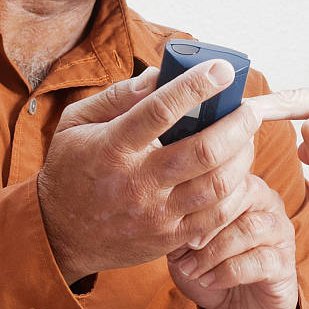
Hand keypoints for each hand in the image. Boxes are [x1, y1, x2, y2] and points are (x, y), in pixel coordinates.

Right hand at [37, 60, 261, 281]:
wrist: (59, 235)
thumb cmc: (70, 170)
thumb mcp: (76, 123)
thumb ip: (116, 96)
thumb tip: (158, 75)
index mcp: (112, 147)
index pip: (160, 110)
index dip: (196, 87)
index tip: (221, 69)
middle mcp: (136, 182)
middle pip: (202, 152)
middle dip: (236, 125)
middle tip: (249, 108)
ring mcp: (156, 215)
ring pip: (216, 185)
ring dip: (242, 156)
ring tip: (247, 137)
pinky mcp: (169, 239)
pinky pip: (216, 216)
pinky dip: (235, 191)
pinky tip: (238, 172)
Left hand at [166, 174, 298, 308]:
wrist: (236, 307)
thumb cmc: (209, 266)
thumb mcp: (186, 244)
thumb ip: (178, 225)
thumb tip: (165, 215)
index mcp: (243, 187)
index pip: (223, 178)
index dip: (197, 201)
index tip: (173, 224)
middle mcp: (267, 202)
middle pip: (241, 196)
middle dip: (207, 225)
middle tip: (185, 247)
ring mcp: (280, 231)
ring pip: (249, 229)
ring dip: (214, 252)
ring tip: (192, 270)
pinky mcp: (285, 262)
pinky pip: (259, 260)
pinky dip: (228, 272)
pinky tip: (209, 281)